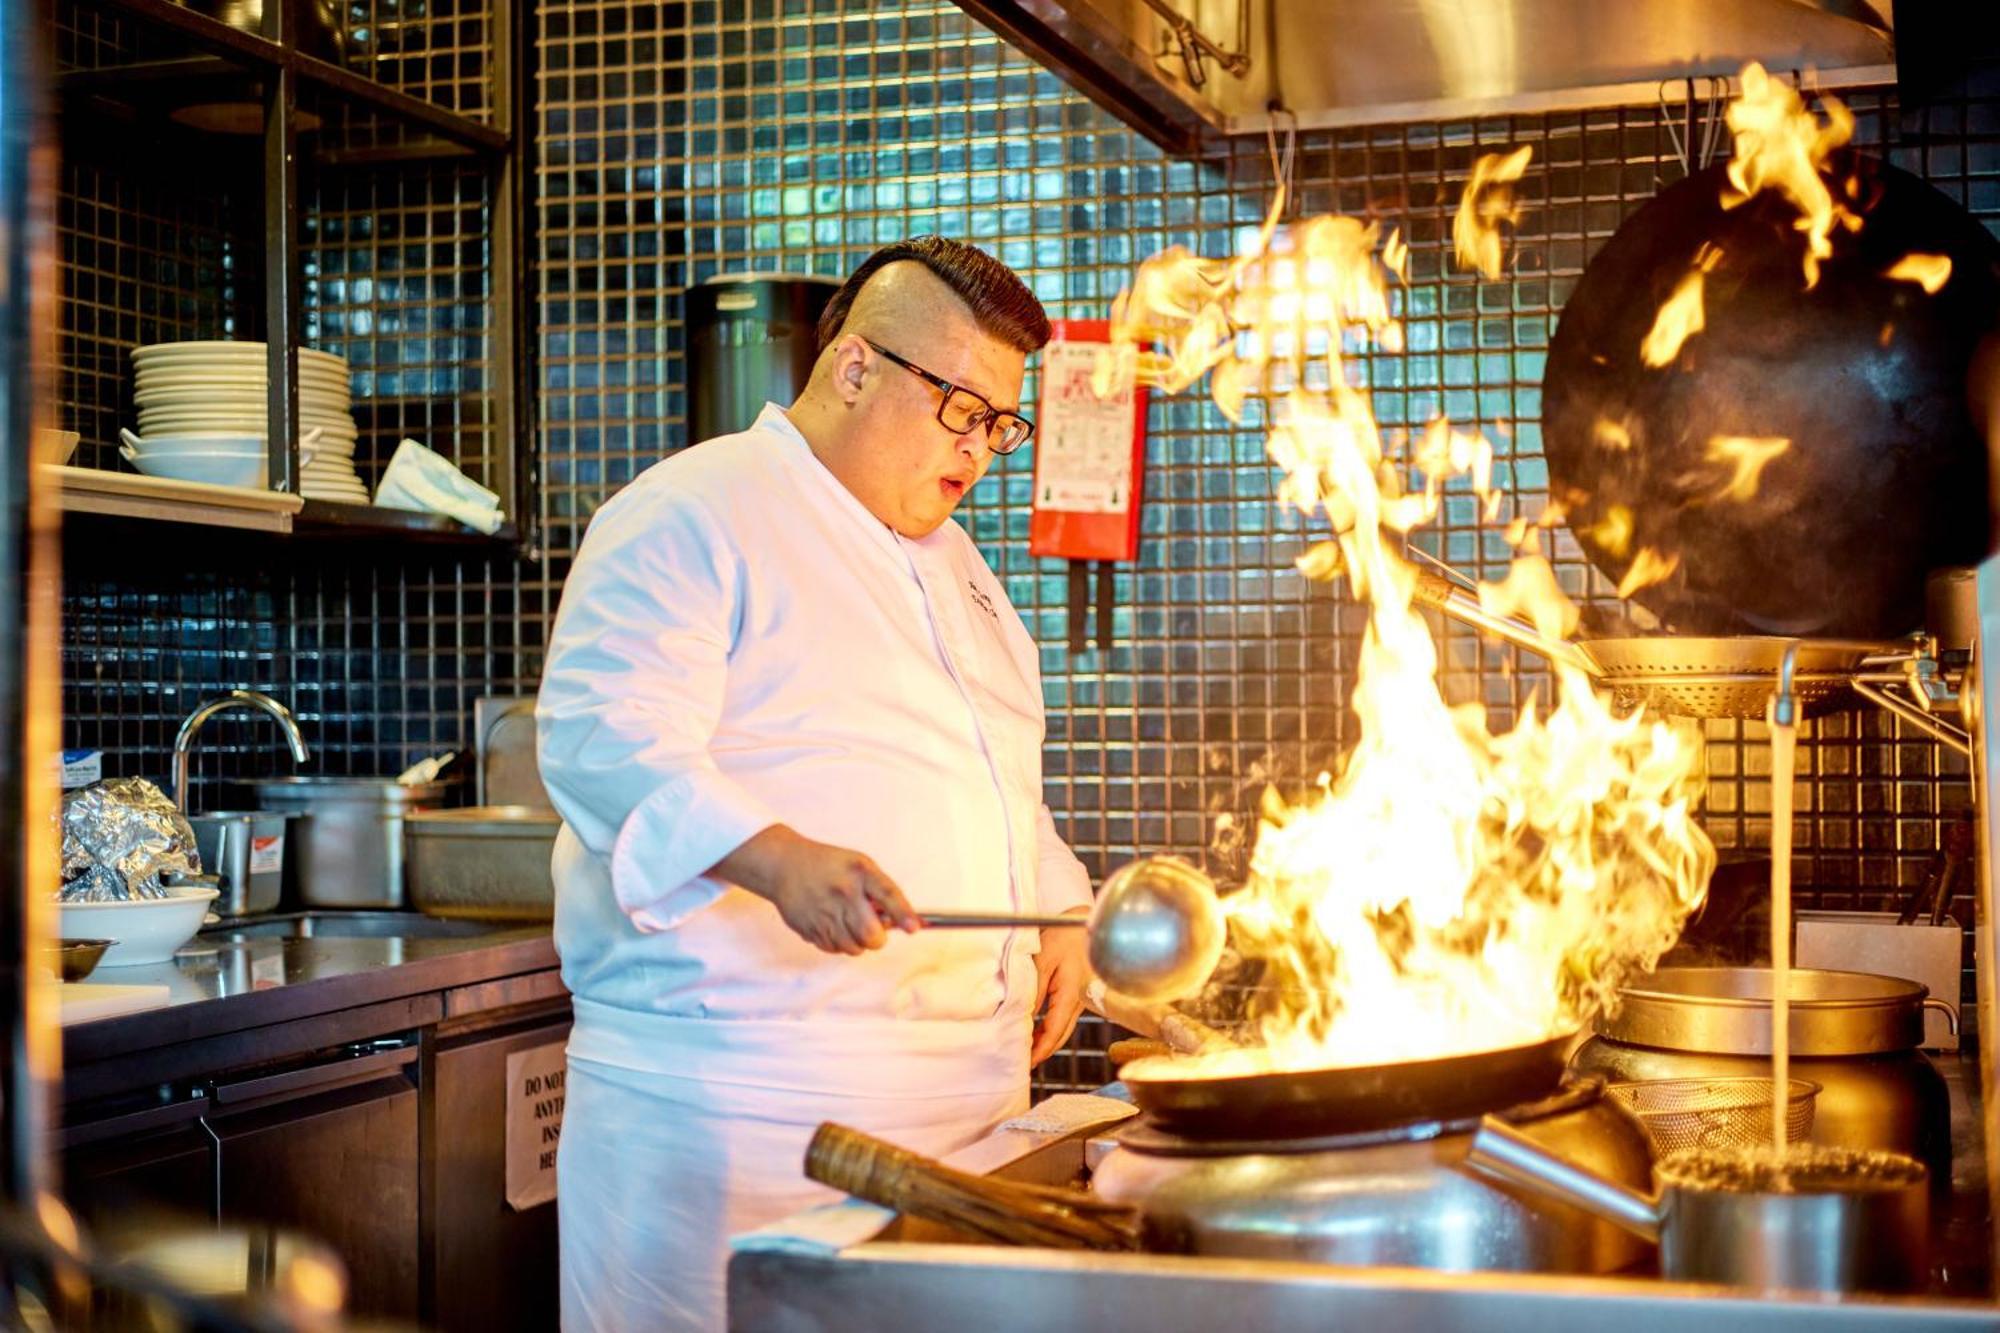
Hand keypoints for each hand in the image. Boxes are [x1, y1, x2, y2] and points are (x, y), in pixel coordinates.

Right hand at [712, 825, 920, 954]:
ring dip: (857, 941)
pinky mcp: (809, 928)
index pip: (887, 894)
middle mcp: (843, 892)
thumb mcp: (859, 864)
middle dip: (877, 938)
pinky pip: (835, 949)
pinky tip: (831, 924)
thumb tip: (903, 922)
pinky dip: (839, 943)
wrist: (784, 865)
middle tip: (873, 929)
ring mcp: (825, 912)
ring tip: (848, 923)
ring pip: (854, 948)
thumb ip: (880, 890)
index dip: (903, 914)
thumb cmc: (829, 865)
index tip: (914, 928)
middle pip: (872, 935)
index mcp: (859, 872)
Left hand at [1030, 906, 1092, 1065]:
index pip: (1055, 1030)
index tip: (1027, 1061)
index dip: (1041, 1049)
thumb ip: (1035, 989)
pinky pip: (1065, 1019)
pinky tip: (1038, 1032)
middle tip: (1024, 1063)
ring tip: (1027, 1051)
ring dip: (1047, 1042)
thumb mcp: (1044, 959)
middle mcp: (1079, 1002)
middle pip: (1061, 1035)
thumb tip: (1025, 1016)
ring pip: (1064, 1029)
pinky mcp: (1079, 996)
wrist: (1086, 924)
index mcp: (1071, 994)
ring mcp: (1081, 1000)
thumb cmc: (1065, 937)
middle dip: (1043, 1051)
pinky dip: (1052, 1030)